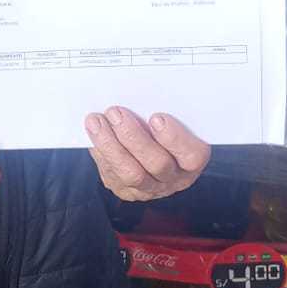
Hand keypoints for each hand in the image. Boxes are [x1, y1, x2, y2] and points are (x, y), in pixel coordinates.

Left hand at [85, 107, 209, 202]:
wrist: (147, 149)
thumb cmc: (161, 129)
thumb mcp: (173, 121)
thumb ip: (162, 116)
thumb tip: (140, 97)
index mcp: (192, 160)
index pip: (191, 156)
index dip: (174, 138)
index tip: (156, 118)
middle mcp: (174, 178)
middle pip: (157, 164)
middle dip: (134, 137)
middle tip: (116, 113)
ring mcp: (150, 188)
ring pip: (131, 174)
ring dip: (110, 145)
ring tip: (97, 122)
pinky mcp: (126, 190)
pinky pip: (112, 174)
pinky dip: (101, 152)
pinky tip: (94, 133)